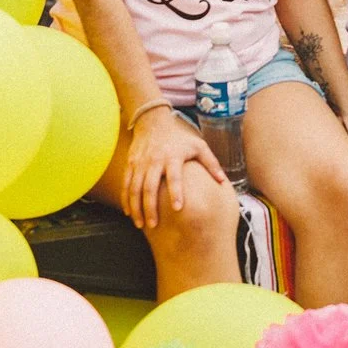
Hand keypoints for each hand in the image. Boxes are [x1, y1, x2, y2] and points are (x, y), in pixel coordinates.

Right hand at [125, 108, 225, 227]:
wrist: (154, 122)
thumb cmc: (180, 138)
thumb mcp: (199, 146)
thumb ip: (211, 163)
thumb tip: (222, 181)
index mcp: (173, 156)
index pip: (174, 176)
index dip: (176, 192)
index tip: (178, 208)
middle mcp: (155, 160)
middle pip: (150, 187)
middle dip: (150, 207)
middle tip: (154, 225)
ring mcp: (141, 163)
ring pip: (135, 188)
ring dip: (136, 207)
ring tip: (140, 225)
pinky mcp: (131, 164)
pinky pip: (126, 184)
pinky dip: (125, 199)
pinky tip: (129, 212)